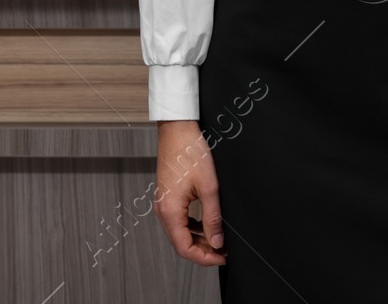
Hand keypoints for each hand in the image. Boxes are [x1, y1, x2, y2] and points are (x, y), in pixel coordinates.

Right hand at [154, 120, 226, 265]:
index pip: (184, 248)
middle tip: (224, 251)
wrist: (177, 129)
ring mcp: (164, 204)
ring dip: (199, 239)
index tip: (222, 257)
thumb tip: (217, 241)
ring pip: (180, 233)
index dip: (204, 258)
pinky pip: (179, 220)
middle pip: (181, 243)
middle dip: (203, 251)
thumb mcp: (209, 186)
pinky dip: (193, 227)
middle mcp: (163, 211)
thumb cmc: (190, 152)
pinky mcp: (169, 197)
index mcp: (169, 211)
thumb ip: (212, 217)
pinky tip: (208, 224)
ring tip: (219, 239)